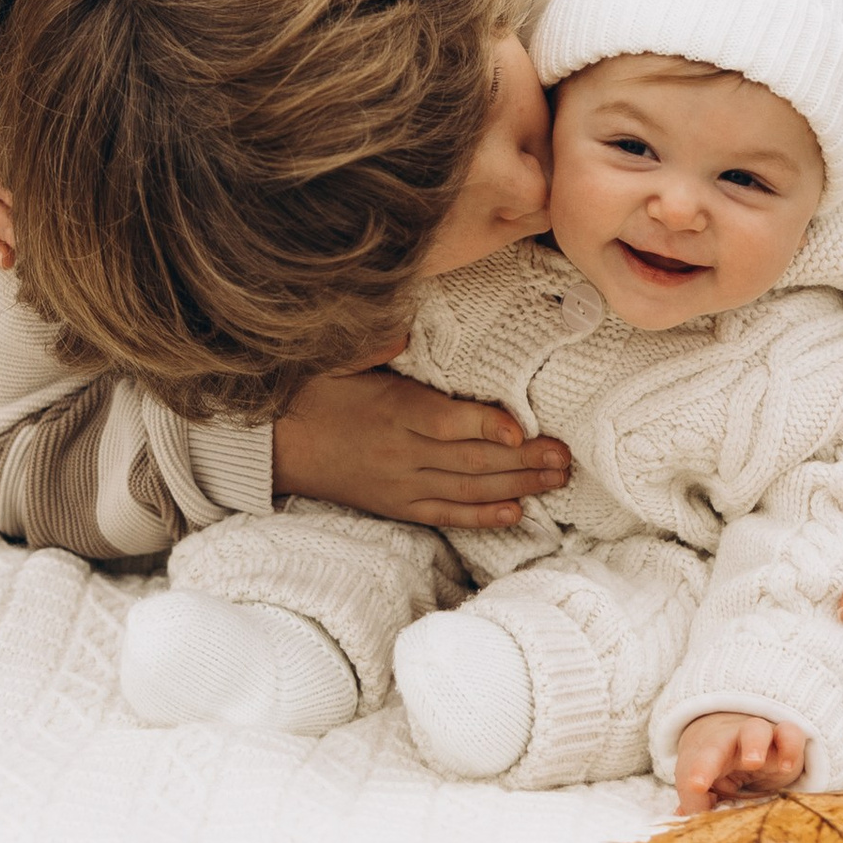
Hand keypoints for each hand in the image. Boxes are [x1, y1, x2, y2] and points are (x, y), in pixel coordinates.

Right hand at [272, 366, 569, 532]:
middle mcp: (400, 453)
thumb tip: (402, 325)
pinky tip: (515, 513)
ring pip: (466, 490)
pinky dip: (481, 516)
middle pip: (470, 461)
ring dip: (516, 486)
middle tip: (565, 458)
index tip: (524, 428)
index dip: (486, 427)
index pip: (446, 422)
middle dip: (523, 461)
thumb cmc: (311, 394)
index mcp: (391, 410)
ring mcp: (400, 484)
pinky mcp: (396, 505)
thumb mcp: (334, 357)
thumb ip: (371, 343)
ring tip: (556, 481)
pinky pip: (444, 515)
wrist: (276, 446)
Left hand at [673, 713, 806, 815]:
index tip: (695, 786)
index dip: (697, 773)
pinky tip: (788, 766)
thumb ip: (697, 804)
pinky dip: (790, 745)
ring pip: (755, 730)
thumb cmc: (719, 769)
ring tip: (755, 762)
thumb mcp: (707, 788)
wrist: (739, 736)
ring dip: (753, 743)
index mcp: (706, 757)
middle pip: (718, 743)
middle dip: (718, 756)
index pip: (696, 764)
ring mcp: (757, 739)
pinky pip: (789, 734)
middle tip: (723, 770)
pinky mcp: (784, 741)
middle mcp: (729, 744)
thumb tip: (686, 820)